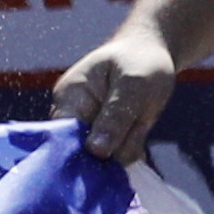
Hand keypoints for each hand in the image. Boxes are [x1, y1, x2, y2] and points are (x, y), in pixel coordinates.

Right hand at [55, 18, 185, 164]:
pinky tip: (140, 133)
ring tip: (140, 122)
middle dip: (110, 152)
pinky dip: (131, 151)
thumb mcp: (133, 85)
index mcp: (69, 98)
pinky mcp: (106, 140)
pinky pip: (115, 159)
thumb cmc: (140, 61)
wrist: (152, 53)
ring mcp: (89, 130)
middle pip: (81, 153)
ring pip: (103, 160)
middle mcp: (73, 117)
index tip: (106, 156)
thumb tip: (95, 151)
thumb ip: (115, 116)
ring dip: (126, 150)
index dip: (79, 153)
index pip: (62, 136)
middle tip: (134, 129)